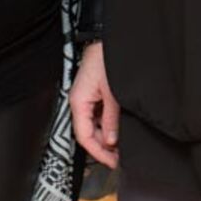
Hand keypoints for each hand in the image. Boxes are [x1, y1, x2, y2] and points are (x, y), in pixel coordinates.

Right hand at [70, 43, 119, 167]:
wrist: (106, 38)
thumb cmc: (106, 59)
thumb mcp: (113, 93)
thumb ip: (111, 118)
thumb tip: (111, 140)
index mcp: (78, 103)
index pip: (84, 137)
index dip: (98, 153)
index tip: (112, 161)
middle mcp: (79, 102)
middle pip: (88, 133)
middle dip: (103, 146)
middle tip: (120, 156)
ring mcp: (86, 98)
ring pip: (93, 125)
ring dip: (106, 135)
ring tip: (122, 144)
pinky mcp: (93, 93)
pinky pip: (98, 114)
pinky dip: (107, 123)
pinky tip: (119, 128)